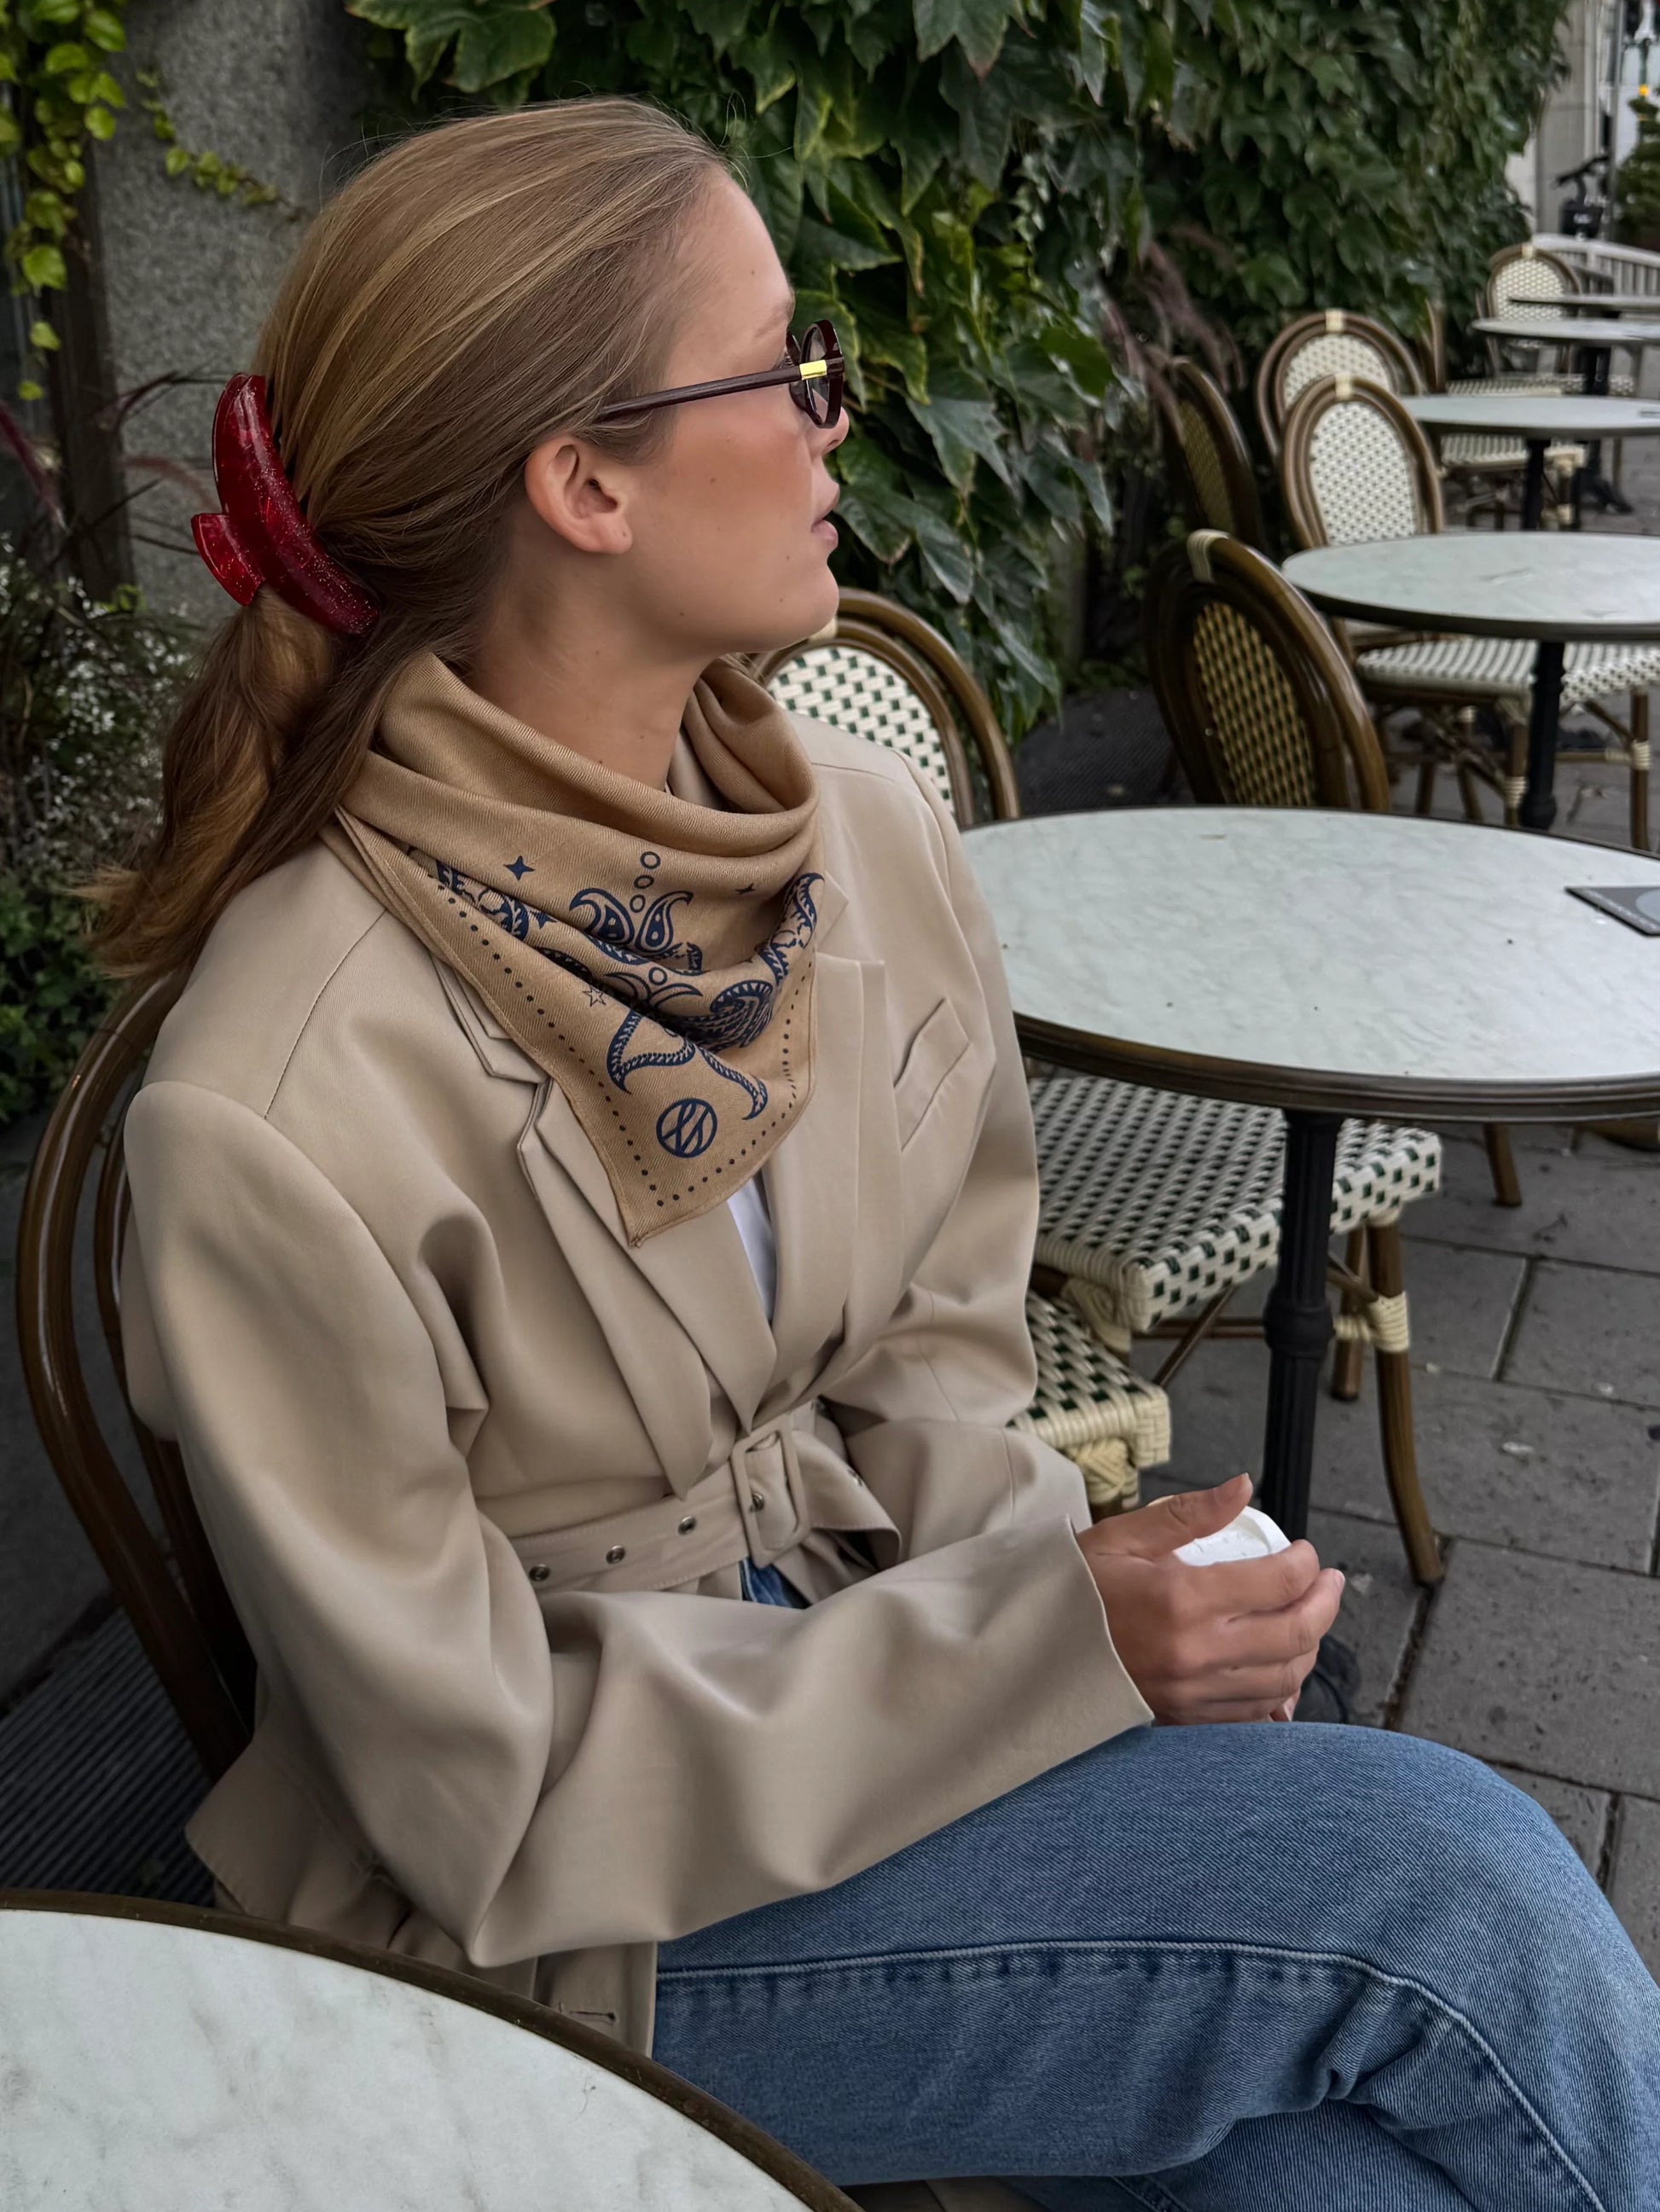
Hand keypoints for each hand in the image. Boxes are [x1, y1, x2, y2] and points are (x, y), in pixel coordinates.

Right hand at [1076, 1474, 1343, 1725]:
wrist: (1029, 1652)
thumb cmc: (1073, 1587)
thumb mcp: (1123, 1536)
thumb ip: (1189, 1514)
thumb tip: (1243, 1487)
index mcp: (1181, 1598)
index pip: (1276, 1581)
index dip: (1304, 1563)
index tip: (1305, 1551)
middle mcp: (1195, 1651)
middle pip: (1294, 1633)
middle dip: (1325, 1603)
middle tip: (1329, 1582)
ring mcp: (1193, 1693)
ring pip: (1283, 1677)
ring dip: (1309, 1647)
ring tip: (1309, 1619)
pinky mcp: (1185, 1719)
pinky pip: (1253, 1713)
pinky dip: (1279, 1691)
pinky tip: (1282, 1668)